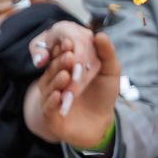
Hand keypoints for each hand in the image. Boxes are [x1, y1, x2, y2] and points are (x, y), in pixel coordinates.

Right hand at [28, 24, 122, 148]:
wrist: (101, 122)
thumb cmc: (103, 94)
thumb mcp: (109, 72)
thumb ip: (106, 54)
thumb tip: (100, 34)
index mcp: (65, 68)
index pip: (60, 56)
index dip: (64, 49)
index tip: (70, 42)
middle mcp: (54, 81)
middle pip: (53, 70)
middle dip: (61, 62)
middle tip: (70, 56)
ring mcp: (50, 98)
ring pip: (49, 87)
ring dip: (57, 80)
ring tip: (66, 75)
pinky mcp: (50, 115)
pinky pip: (48, 107)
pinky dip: (52, 101)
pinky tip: (59, 95)